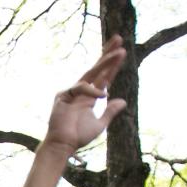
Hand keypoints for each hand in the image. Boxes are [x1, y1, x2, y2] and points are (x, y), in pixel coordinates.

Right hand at [44, 35, 126, 155]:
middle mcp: (81, 91)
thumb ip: (110, 112)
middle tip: (119, 39)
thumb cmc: (77, 137)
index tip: (122, 52)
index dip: (113, 65)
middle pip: (96, 68)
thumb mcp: (99, 124)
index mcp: (90, 96)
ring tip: (119, 53)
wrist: (63, 146)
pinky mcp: (63, 95)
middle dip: (107, 54)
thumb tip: (123, 101)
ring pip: (91, 73)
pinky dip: (92, 91)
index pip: (104, 77)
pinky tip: (103, 95)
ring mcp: (72, 92)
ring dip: (106, 62)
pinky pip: (80, 88)